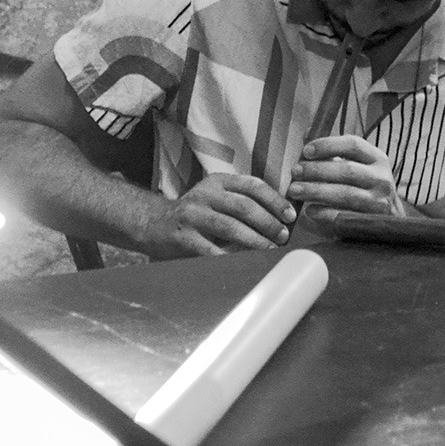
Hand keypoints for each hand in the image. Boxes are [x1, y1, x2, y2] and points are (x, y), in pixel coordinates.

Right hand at [155, 172, 296, 255]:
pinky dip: (230, 257)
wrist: (155, 225)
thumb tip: (280, 219)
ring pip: (230, 227)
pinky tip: (244, 263)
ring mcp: (192, 214)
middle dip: (267, 223)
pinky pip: (212, 250)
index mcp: (217, 181)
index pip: (252, 185)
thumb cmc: (196, 214)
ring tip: (269, 250)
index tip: (290, 215)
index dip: (274, 200)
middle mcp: (205, 194)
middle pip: (244, 206)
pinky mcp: (183, 237)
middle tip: (282, 237)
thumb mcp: (216, 199)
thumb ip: (241, 203)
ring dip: (254, 241)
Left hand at [288, 135, 408, 215]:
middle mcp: (381, 178)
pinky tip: (309, 210)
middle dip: (317, 170)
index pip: (353, 145)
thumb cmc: (364, 186)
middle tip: (295, 172)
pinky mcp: (371, 222)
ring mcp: (379, 202)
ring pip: (345, 194)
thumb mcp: (356, 164)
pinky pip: (345, 217)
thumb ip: (332, 151)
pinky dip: (325, 213)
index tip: (306, 150)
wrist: (388, 218)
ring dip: (316, 191)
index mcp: (377, 158)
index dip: (328, 145)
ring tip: (294, 191)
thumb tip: (307, 133)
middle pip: (347, 170)